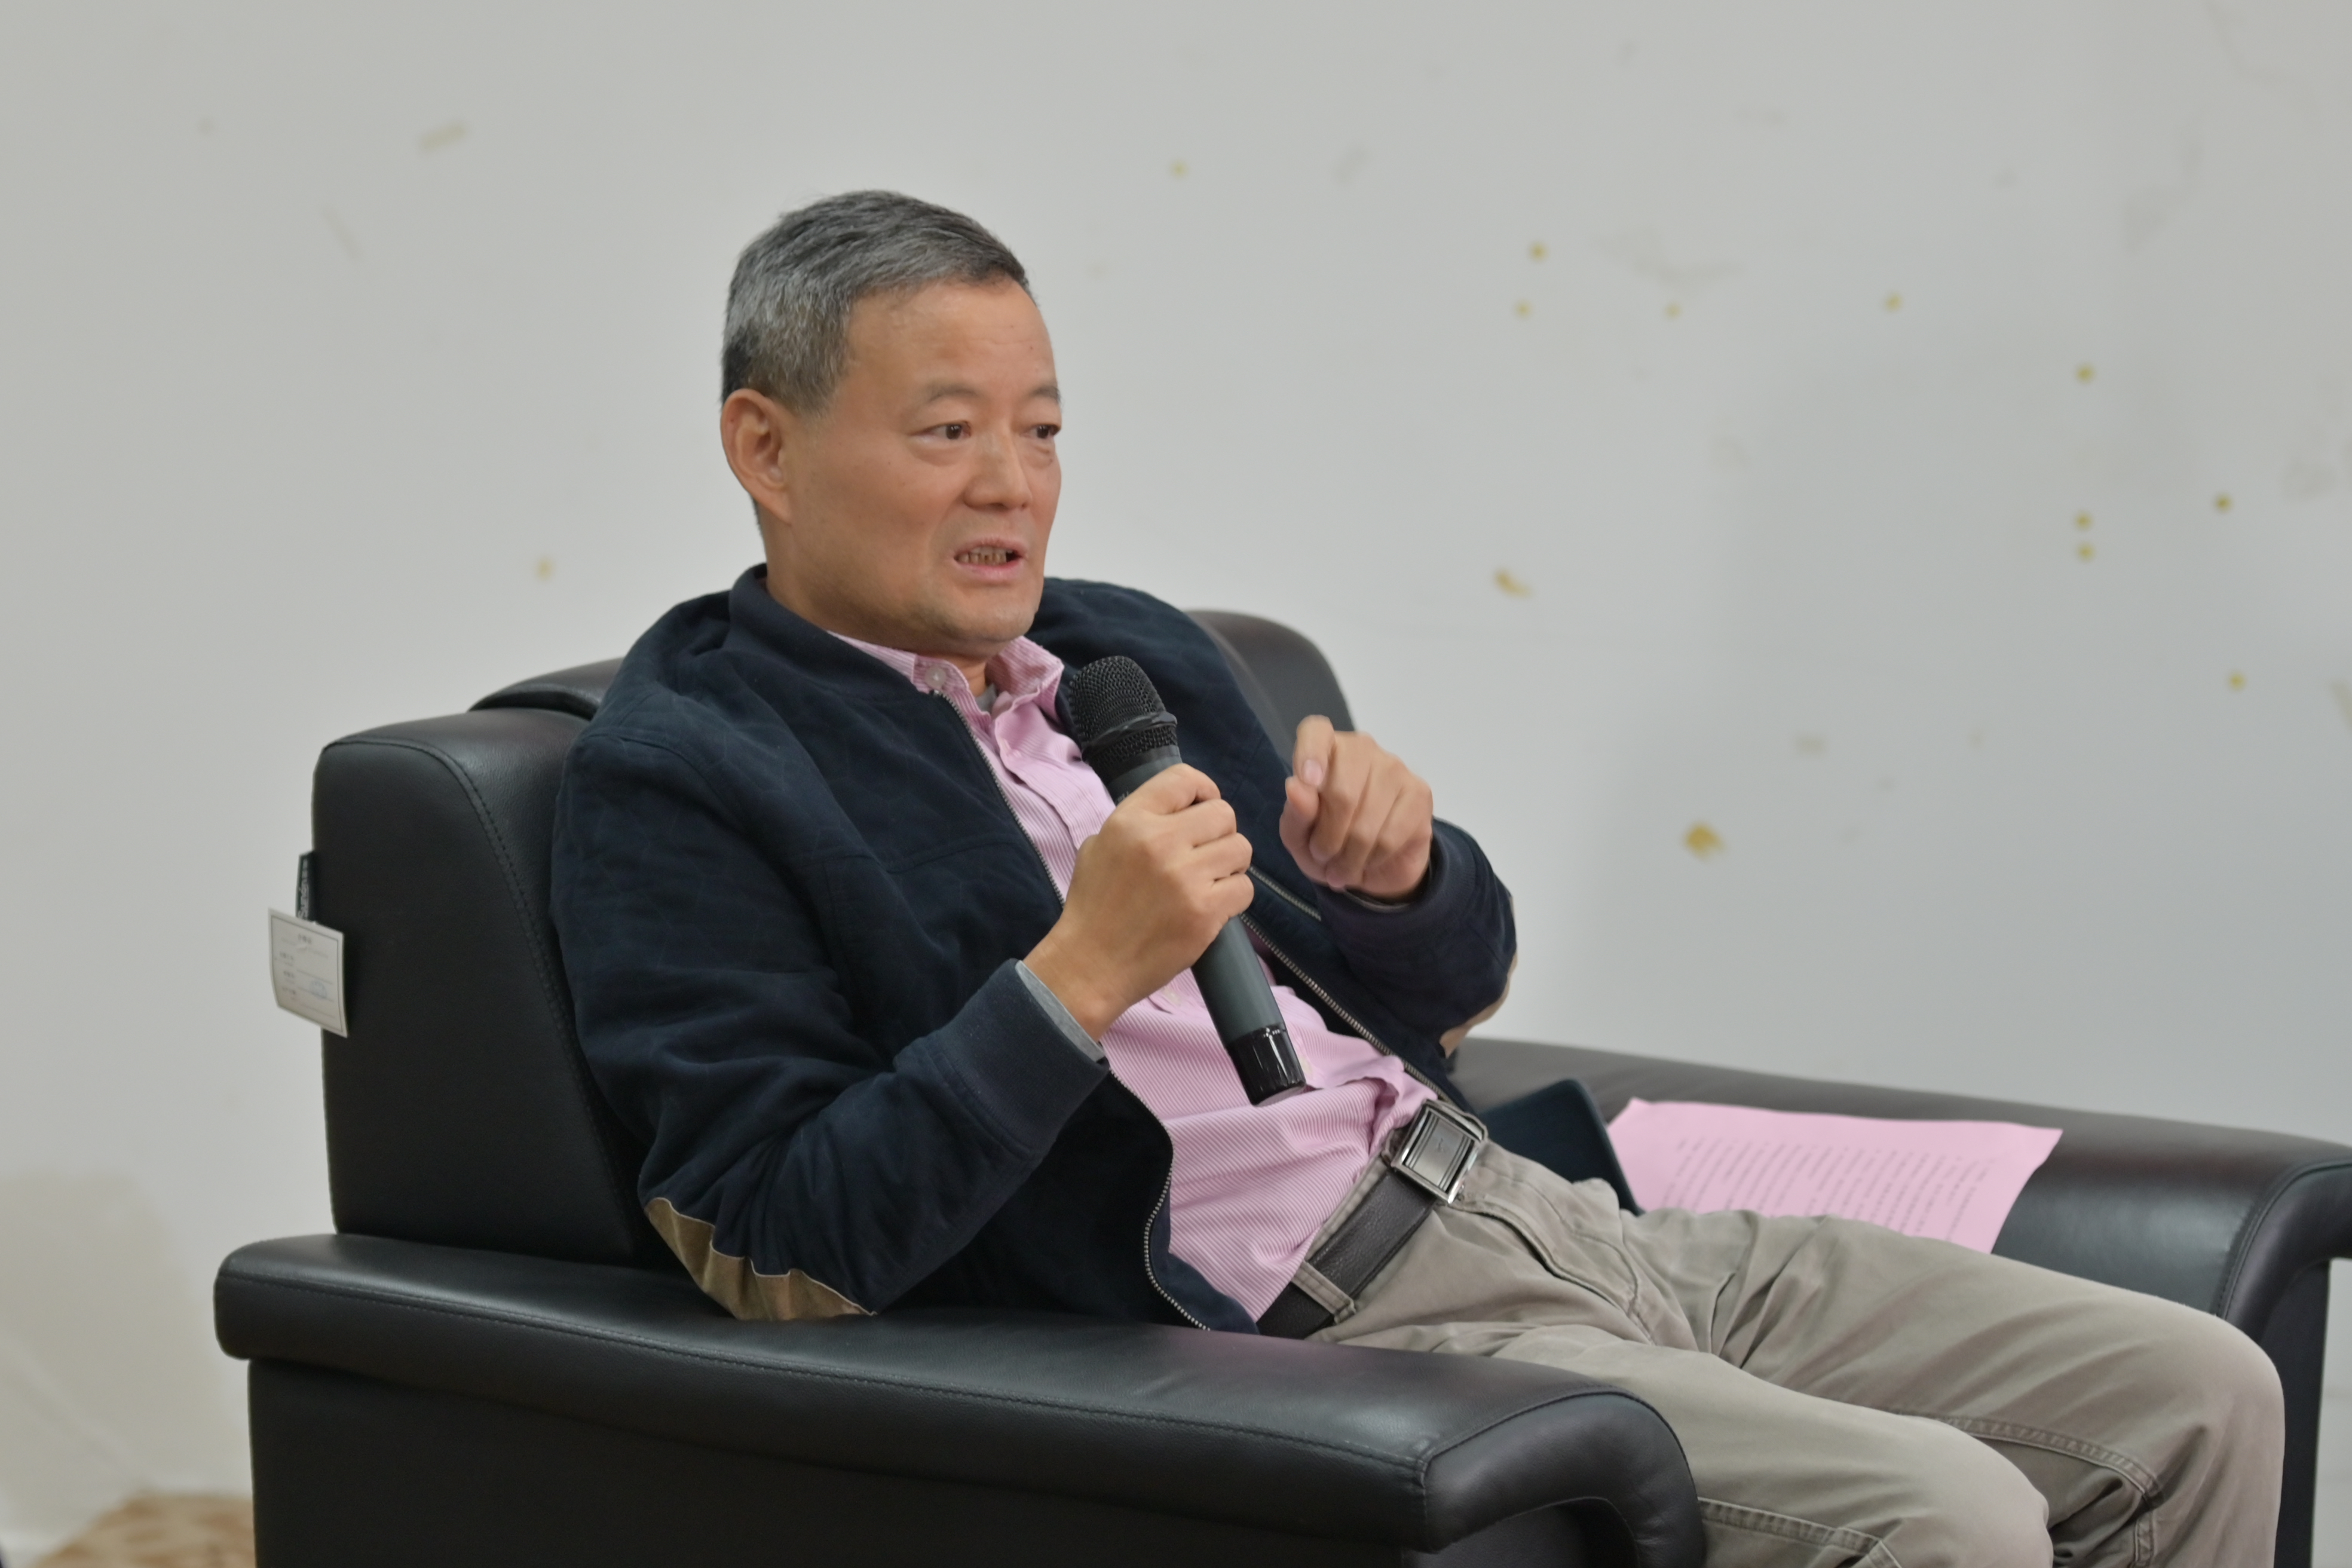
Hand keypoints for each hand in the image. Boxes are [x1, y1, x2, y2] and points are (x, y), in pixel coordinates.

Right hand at [1024, 765, 1254, 1037]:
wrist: (1089, 966)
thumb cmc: (1093, 908)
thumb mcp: (1099, 846)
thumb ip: (1137, 822)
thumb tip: (1178, 810)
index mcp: (1131, 820)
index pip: (1185, 779)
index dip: (1203, 791)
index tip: (1202, 808)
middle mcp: (1159, 842)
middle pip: (1223, 814)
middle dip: (1219, 833)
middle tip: (1204, 856)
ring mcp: (1184, 877)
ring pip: (1240, 849)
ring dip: (1230, 865)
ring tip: (1209, 881)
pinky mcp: (1204, 912)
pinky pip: (1244, 888)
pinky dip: (1234, 897)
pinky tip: (1212, 906)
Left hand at [1279, 717, 1432, 900]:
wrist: (1374, 866)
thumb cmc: (1328, 842)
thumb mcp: (1300, 837)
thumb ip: (1295, 813)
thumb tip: (1295, 787)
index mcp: (1326, 750)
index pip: (1316, 732)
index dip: (1310, 754)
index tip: (1307, 783)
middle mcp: (1363, 749)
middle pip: (1342, 791)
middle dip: (1328, 838)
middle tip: (1321, 857)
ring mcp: (1395, 768)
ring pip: (1367, 820)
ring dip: (1349, 856)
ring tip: (1341, 869)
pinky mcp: (1419, 793)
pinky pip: (1391, 836)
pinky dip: (1372, 859)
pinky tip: (1367, 863)